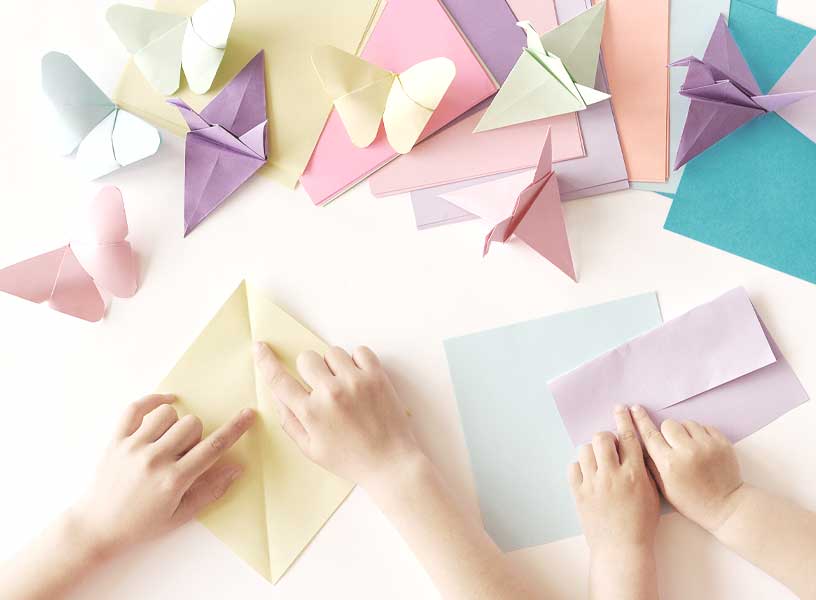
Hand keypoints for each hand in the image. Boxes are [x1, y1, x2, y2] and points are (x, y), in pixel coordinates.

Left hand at [70, 395, 254, 557]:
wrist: (96, 527)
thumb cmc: (141, 525)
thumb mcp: (180, 516)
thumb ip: (210, 491)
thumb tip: (237, 468)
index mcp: (173, 480)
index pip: (212, 447)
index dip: (235, 429)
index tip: (248, 414)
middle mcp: (154, 459)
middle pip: (191, 424)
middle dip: (196, 435)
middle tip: (184, 453)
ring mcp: (132, 447)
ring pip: (168, 413)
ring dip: (175, 423)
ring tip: (166, 440)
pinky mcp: (115, 439)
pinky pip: (136, 407)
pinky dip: (153, 401)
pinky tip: (165, 404)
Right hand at [253, 343, 421, 490]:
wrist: (390, 463)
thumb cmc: (350, 459)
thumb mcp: (311, 449)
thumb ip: (290, 420)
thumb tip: (277, 394)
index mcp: (311, 413)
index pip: (279, 380)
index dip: (266, 361)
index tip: (260, 348)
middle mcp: (330, 393)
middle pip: (306, 358)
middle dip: (310, 370)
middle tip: (322, 386)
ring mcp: (355, 382)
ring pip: (332, 352)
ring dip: (335, 365)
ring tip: (345, 386)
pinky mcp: (377, 377)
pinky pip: (360, 351)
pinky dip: (358, 361)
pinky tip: (360, 379)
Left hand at [569, 405, 660, 554]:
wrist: (621, 548)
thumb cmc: (641, 523)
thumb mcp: (652, 494)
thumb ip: (643, 468)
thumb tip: (634, 448)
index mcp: (634, 474)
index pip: (628, 437)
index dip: (624, 419)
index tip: (621, 408)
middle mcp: (612, 475)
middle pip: (602, 438)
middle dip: (606, 438)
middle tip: (609, 447)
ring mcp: (593, 483)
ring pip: (585, 450)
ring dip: (592, 452)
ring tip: (599, 463)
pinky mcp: (578, 492)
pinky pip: (573, 467)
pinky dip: (580, 468)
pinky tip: (589, 476)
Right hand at [631, 405, 743, 531]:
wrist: (726, 506)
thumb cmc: (691, 500)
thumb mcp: (664, 487)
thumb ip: (650, 463)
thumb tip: (639, 443)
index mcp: (669, 463)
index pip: (650, 434)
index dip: (640, 420)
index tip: (634, 408)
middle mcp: (688, 451)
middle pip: (668, 424)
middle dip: (667, 432)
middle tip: (672, 446)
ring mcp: (707, 445)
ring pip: (686, 423)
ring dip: (684, 432)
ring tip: (689, 447)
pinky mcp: (722, 442)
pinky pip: (704, 426)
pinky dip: (700, 434)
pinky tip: (701, 448)